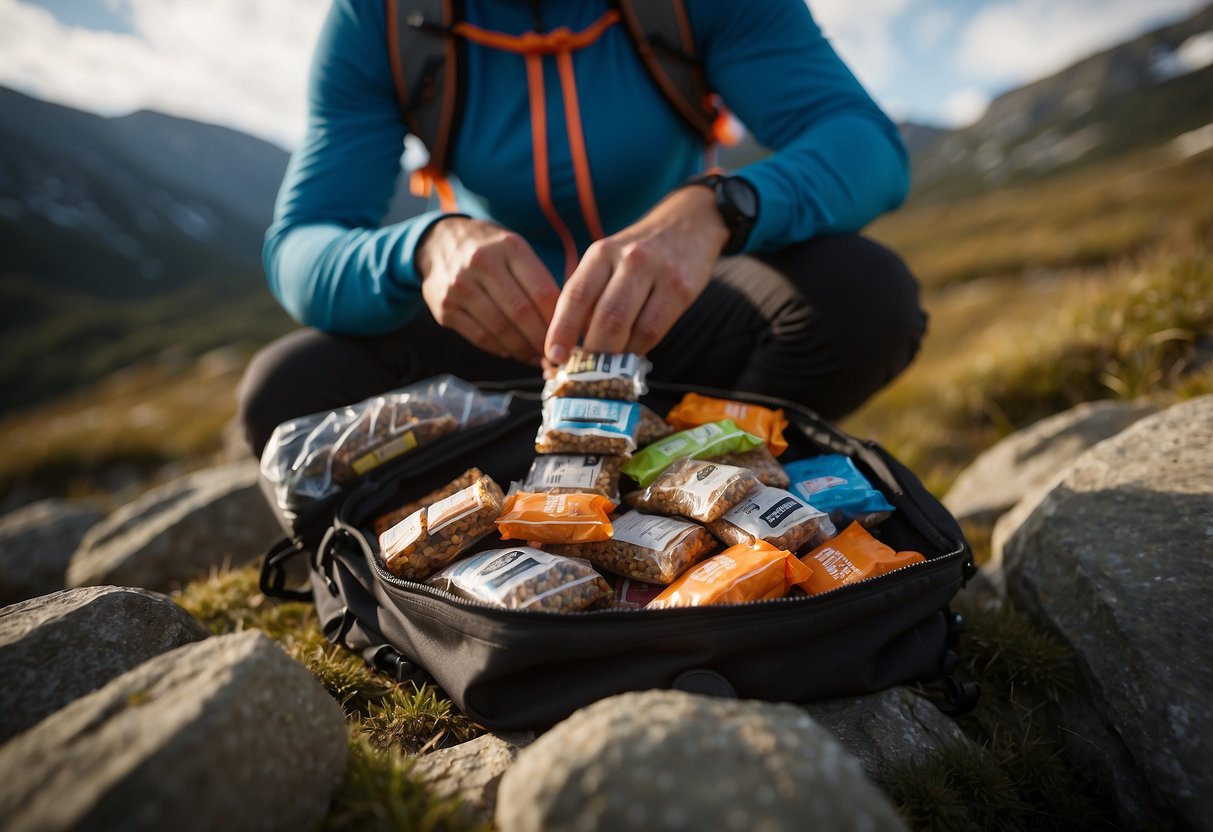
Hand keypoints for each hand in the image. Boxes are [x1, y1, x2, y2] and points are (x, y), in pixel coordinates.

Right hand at [416, 217, 559, 363]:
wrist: (439, 242)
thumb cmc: (491, 251)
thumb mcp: (515, 250)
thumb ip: (538, 280)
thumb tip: (567, 325)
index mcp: (509, 246)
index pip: (542, 291)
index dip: (558, 321)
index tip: (568, 337)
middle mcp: (482, 263)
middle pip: (521, 312)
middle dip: (541, 340)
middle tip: (553, 354)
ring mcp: (460, 286)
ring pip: (500, 329)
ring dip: (522, 349)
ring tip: (535, 356)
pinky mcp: (445, 307)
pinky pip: (479, 337)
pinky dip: (499, 349)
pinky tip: (511, 351)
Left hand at [544, 185, 728, 363]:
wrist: (690, 223)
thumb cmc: (640, 252)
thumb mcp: (609, 259)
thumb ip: (590, 294)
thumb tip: (569, 343)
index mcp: (602, 252)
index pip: (576, 294)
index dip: (562, 328)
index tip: (554, 356)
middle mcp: (630, 259)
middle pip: (605, 317)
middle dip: (592, 352)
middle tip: (583, 373)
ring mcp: (659, 274)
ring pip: (631, 328)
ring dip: (615, 356)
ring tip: (606, 369)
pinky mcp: (682, 290)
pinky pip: (654, 330)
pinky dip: (638, 350)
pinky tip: (631, 355)